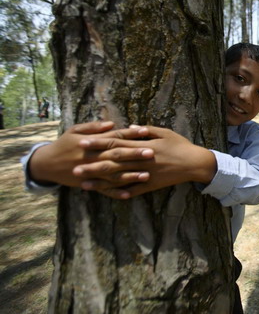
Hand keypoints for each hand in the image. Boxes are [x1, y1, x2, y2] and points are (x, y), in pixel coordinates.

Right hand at [28, 121, 153, 194]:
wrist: (46, 164)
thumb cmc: (64, 144)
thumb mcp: (74, 131)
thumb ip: (93, 127)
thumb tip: (111, 123)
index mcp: (92, 143)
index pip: (114, 137)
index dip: (130, 134)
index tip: (145, 131)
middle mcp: (93, 158)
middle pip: (117, 155)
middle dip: (134, 154)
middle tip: (151, 153)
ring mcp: (92, 172)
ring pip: (113, 175)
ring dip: (130, 175)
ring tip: (146, 175)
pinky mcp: (89, 183)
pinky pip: (104, 190)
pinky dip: (116, 193)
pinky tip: (130, 194)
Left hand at [74, 126, 216, 198]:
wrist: (195, 163)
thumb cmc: (180, 145)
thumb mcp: (164, 132)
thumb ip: (145, 130)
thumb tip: (127, 127)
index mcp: (143, 146)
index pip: (116, 143)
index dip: (98, 143)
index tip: (82, 143)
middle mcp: (141, 161)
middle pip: (113, 162)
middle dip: (93, 164)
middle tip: (74, 166)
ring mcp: (145, 174)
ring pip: (119, 178)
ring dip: (101, 181)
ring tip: (84, 183)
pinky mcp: (151, 185)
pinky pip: (133, 190)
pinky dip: (120, 193)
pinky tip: (106, 195)